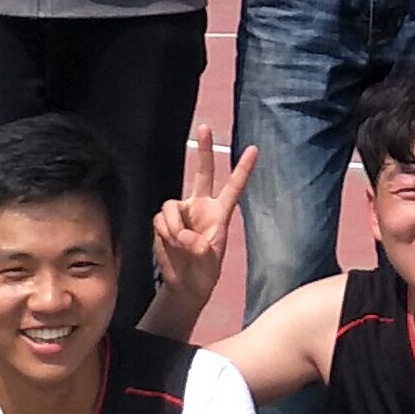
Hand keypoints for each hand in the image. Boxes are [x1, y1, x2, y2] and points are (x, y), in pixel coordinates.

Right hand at [151, 134, 248, 318]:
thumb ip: (201, 248)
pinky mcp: (164, 221)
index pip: (233, 187)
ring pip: (172, 204)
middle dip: (203, 149)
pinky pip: (160, 218)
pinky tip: (170, 243)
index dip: (243, 168)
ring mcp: (181, 212)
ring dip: (173, 225)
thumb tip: (185, 236)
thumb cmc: (204, 274)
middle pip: (203, 172)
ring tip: (179, 243)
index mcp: (220, 214)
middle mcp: (200, 207)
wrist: (184, 286)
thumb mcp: (210, 264)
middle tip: (205, 127)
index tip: (254, 148)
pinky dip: (165, 231)